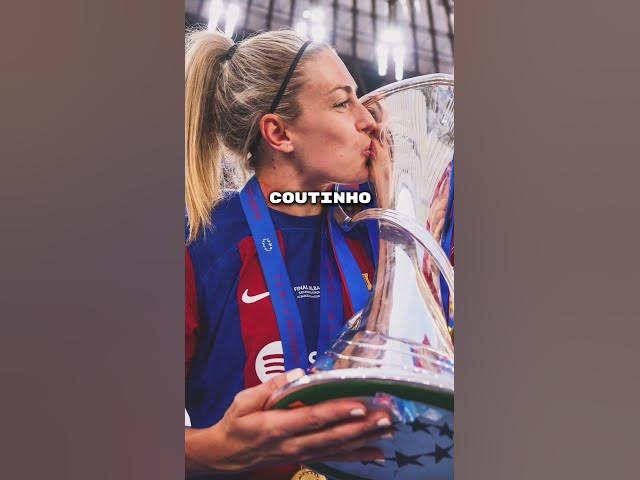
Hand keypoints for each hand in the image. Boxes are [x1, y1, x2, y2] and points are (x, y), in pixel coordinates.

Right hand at [185, 369, 392, 474]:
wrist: (226, 455)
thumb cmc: (236, 424)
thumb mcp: (243, 401)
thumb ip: (269, 387)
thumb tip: (297, 373)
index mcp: (277, 427)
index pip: (312, 418)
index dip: (337, 412)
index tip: (359, 403)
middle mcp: (293, 444)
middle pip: (332, 435)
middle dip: (361, 426)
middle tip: (385, 416)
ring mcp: (302, 454)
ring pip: (337, 448)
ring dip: (365, 439)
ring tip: (388, 429)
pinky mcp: (306, 458)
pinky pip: (335, 458)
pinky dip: (357, 456)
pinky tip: (376, 452)